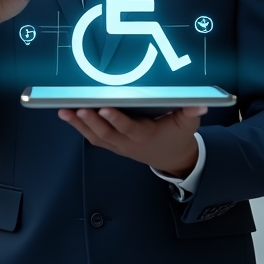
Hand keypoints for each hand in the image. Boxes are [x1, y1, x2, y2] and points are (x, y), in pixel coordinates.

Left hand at [58, 105, 206, 175]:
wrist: (173, 159)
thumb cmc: (177, 137)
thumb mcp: (188, 125)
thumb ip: (191, 113)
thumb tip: (200, 104)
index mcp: (145, 135)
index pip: (128, 128)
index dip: (116, 120)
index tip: (104, 108)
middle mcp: (128, 143)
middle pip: (106, 133)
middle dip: (91, 121)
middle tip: (77, 108)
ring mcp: (118, 145)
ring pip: (96, 136)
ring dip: (79, 124)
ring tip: (64, 111)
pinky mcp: (113, 144)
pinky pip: (93, 138)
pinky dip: (80, 128)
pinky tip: (68, 116)